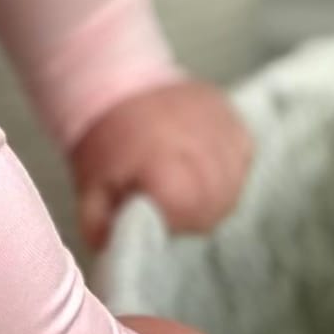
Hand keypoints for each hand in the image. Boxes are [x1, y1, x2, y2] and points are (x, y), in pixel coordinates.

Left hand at [69, 79, 253, 255]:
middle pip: (218, 203)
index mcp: (168, 168)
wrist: (116, 83)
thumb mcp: (90, 189)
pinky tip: (200, 161)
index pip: (193, 214)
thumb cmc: (104, 140)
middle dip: (194, 209)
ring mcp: (224, 130)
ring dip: (213, 189)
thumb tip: (117, 251)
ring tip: (183, 177)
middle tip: (167, 197)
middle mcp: (204, 148)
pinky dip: (227, 166)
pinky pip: (243, 157)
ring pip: (235, 182)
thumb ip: (101, 226)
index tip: (156, 210)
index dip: (175, 219)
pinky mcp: (235, 119)